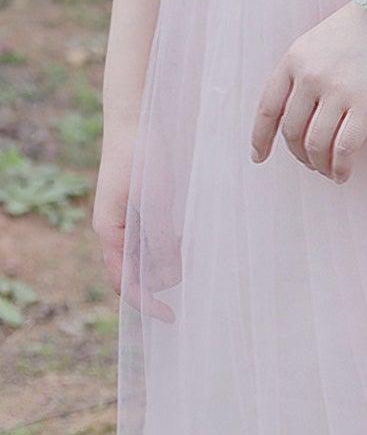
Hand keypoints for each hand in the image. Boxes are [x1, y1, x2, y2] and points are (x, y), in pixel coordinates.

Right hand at [93, 117, 179, 321]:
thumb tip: (170, 276)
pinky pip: (148, 235)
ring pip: (143, 253)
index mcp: (109, 232)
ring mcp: (122, 218)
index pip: (124, 282)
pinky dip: (165, 242)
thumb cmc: (142, 156)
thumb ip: (160, 239)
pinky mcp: (135, 205)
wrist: (136, 117)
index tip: (171, 316)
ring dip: (164, 260)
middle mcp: (112, 230)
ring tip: (189, 252)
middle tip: (190, 276)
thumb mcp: (155, 200)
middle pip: (133, 271)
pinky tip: (183, 234)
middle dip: (158, 280)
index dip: (147, 303)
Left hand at [249, 1, 366, 184]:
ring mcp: (338, 90)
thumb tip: (299, 114)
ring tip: (328, 170)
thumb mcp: (321, 40)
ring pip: (316, 144)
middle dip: (299, 155)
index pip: (268, 108)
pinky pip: (345, 147)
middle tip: (311, 162)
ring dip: (319, 165)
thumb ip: (305, 71)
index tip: (259, 157)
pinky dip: (341, 167)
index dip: (261, 138)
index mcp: (295, 58)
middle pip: (292, 132)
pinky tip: (344, 173)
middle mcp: (310, 75)